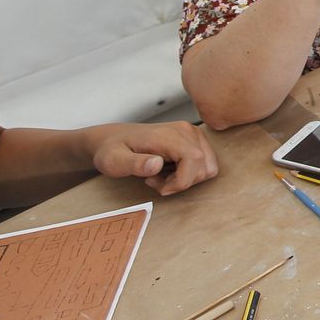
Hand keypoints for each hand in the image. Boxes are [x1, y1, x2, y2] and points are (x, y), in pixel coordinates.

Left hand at [90, 122, 218, 195]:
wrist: (112, 138)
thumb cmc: (111, 150)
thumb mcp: (114, 161)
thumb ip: (134, 163)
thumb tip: (157, 164)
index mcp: (168, 135)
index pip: (195, 160)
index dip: (182, 182)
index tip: (160, 189)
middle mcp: (186, 131)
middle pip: (204, 167)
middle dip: (181, 182)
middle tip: (155, 181)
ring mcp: (192, 134)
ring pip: (207, 167)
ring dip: (186, 179)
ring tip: (161, 176)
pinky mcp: (194, 140)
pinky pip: (204, 164)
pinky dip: (188, 174)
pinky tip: (168, 171)